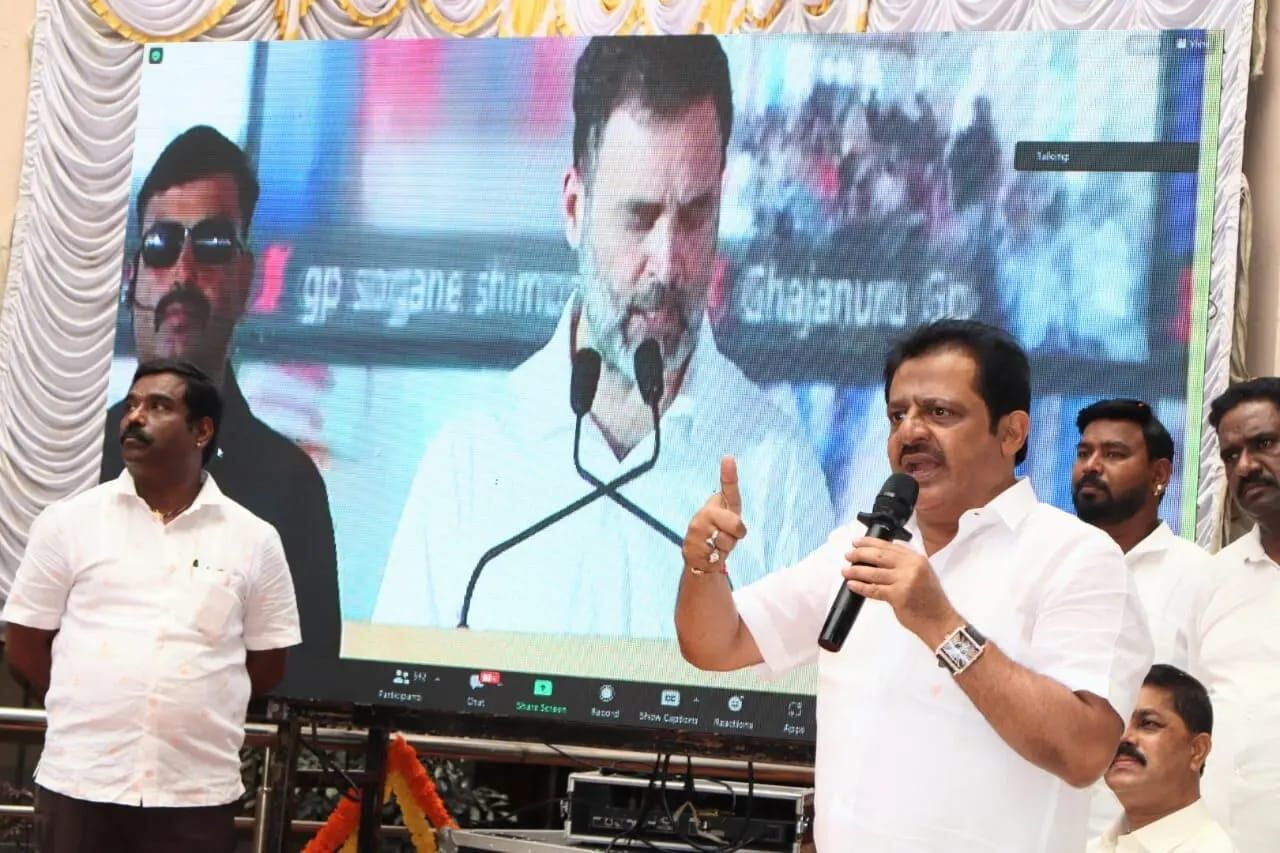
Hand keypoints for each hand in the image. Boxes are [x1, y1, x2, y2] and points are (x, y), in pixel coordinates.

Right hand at [682, 456, 746, 574]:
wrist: (701, 560)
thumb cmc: (720, 535)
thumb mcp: (731, 521)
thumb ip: (734, 512)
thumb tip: (730, 484)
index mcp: (717, 504)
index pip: (728, 489)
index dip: (729, 474)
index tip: (728, 458)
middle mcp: (704, 513)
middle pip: (735, 524)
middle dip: (736, 535)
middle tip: (727, 536)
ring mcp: (695, 529)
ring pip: (726, 542)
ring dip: (725, 549)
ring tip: (716, 546)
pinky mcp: (690, 546)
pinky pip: (714, 555)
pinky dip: (715, 559)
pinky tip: (708, 555)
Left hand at [842, 538, 959, 645]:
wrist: (940, 621)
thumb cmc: (929, 600)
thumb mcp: (922, 574)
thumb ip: (903, 564)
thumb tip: (877, 558)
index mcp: (916, 559)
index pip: (888, 546)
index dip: (870, 543)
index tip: (857, 542)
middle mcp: (911, 567)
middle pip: (879, 556)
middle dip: (860, 554)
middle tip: (848, 555)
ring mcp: (905, 581)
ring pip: (874, 573)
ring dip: (856, 571)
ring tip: (846, 570)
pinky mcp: (898, 596)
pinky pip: (874, 590)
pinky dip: (861, 587)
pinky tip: (852, 584)